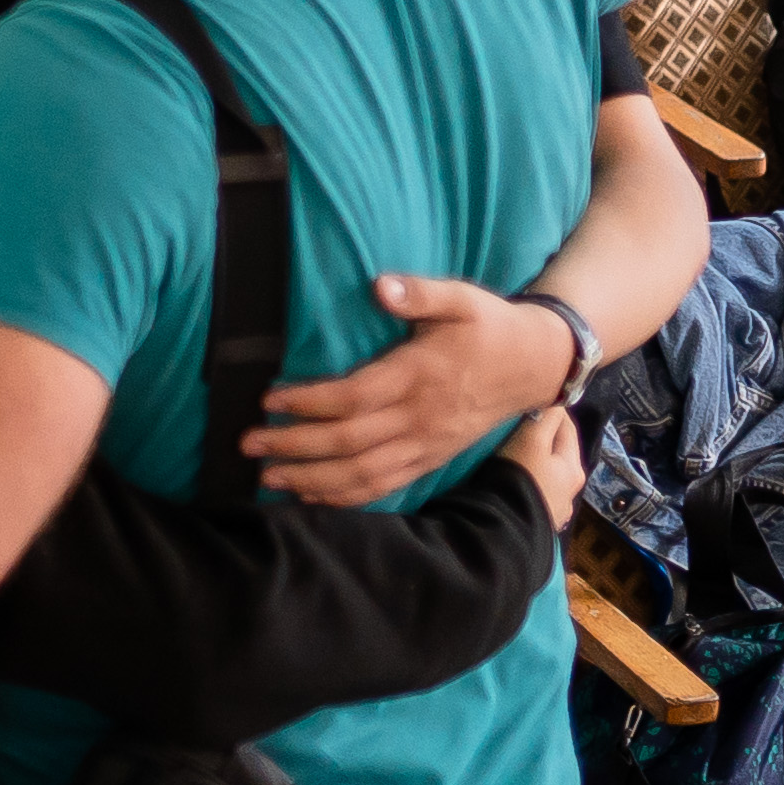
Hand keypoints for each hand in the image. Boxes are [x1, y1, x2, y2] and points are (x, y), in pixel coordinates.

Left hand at [239, 274, 582, 506]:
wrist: (535, 366)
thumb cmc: (489, 327)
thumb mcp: (461, 298)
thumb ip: (420, 293)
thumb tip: (381, 286)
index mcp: (419, 377)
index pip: (354, 397)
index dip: (309, 402)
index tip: (268, 400)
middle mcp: (420, 418)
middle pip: (349, 442)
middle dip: (295, 446)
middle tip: (248, 446)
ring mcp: (426, 445)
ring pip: (363, 473)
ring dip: (313, 480)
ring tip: (268, 480)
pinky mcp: (432, 459)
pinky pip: (385, 485)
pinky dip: (347, 497)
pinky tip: (313, 497)